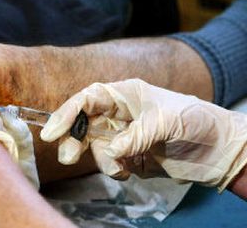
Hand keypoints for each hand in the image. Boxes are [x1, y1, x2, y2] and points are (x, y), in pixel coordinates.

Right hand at [40, 79, 246, 190]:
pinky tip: (129, 172)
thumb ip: (136, 135)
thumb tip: (110, 151)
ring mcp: (122, 136)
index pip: (87, 99)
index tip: (51, 132)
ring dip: (101, 160)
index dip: (67, 113)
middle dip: (73, 139)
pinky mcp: (128, 156)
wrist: (217, 149)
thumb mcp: (167, 121)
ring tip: (120, 169)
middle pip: (83, 124)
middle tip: (67, 157)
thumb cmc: (196, 121)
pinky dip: (114, 170)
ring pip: (94, 147)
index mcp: (124, 95)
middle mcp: (118, 115)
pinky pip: (109, 163)